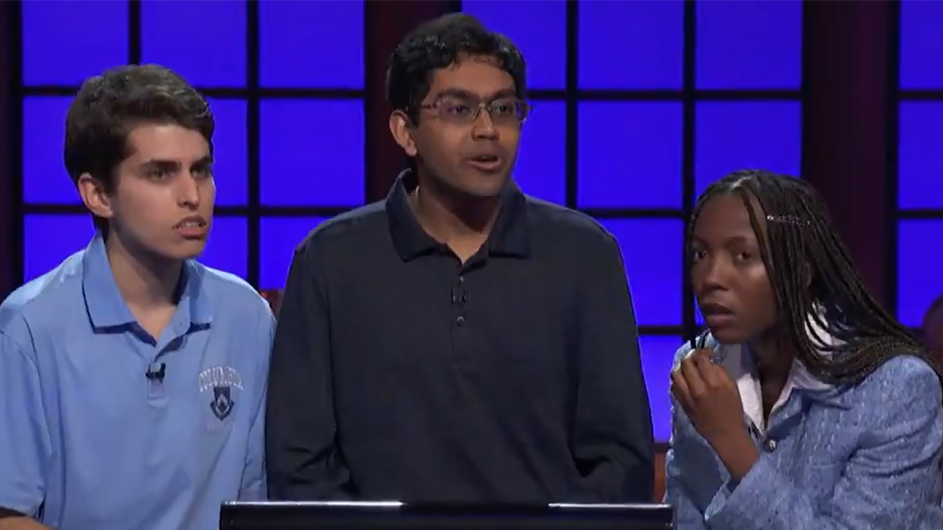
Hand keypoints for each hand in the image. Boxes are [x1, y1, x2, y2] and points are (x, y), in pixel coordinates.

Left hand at [671, 349, 758, 478]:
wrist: (725, 435)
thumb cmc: (733, 411)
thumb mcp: (733, 388)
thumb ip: (720, 372)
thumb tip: (709, 361)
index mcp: (713, 384)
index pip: (700, 359)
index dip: (703, 352)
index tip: (708, 354)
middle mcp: (697, 389)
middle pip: (685, 363)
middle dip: (691, 357)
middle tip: (698, 359)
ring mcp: (686, 396)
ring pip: (675, 373)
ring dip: (681, 367)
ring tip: (690, 369)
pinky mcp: (681, 403)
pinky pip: (673, 385)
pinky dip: (678, 379)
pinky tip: (686, 381)